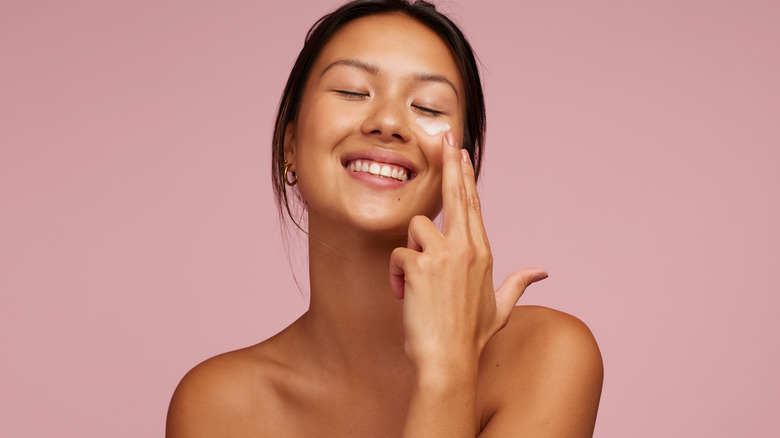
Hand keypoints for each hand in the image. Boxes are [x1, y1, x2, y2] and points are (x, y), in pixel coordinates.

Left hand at [389, 132, 547, 372]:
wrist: (449, 360)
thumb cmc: (471, 336)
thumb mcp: (500, 308)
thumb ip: (519, 283)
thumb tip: (542, 271)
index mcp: (484, 253)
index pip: (473, 205)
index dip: (466, 176)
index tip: (461, 153)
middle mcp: (467, 248)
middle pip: (457, 195)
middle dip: (450, 163)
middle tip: (444, 136)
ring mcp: (444, 254)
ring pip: (418, 227)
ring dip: (410, 252)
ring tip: (414, 283)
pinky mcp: (419, 264)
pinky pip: (398, 254)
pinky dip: (396, 275)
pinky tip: (403, 294)